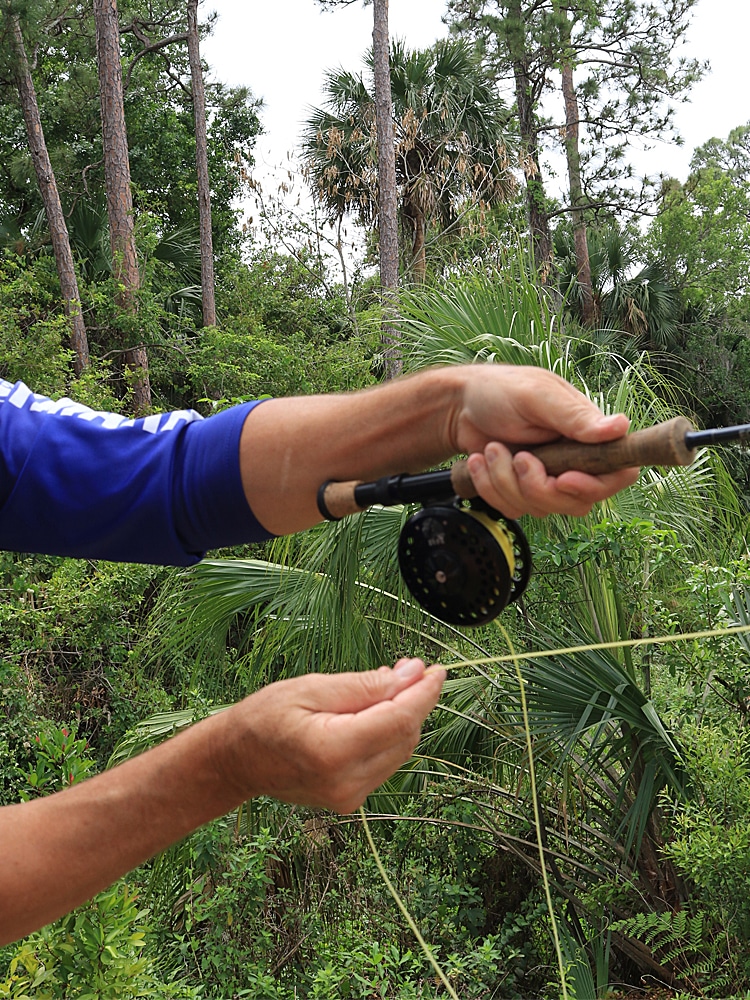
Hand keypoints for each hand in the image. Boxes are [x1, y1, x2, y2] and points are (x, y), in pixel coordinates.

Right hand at [216, 659, 445, 812]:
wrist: (235, 762)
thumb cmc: (264, 718)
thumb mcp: (312, 688)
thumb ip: (364, 686)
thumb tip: (410, 675)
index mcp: (334, 750)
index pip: (399, 719)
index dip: (424, 692)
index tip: (437, 669)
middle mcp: (347, 781)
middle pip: (405, 736)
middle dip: (414, 700)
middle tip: (409, 668)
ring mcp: (350, 796)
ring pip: (400, 750)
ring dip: (404, 716)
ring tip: (391, 684)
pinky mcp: (351, 800)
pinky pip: (386, 762)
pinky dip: (389, 735)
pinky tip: (376, 711)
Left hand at [454, 366, 639, 517]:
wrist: (459, 407)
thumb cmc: (500, 391)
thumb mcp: (537, 396)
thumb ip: (574, 416)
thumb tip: (619, 427)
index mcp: (587, 435)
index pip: (618, 474)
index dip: (595, 486)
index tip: (563, 479)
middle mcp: (573, 461)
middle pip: (577, 503)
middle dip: (540, 487)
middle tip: (519, 457)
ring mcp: (547, 480)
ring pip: (542, 508)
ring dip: (507, 482)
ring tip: (493, 449)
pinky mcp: (521, 492)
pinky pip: (513, 509)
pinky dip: (490, 487)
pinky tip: (481, 462)